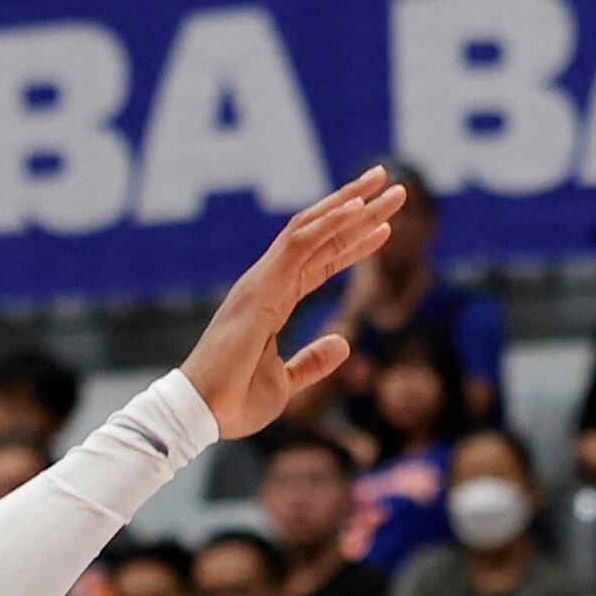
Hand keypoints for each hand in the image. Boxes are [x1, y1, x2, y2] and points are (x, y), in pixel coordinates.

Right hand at [179, 169, 411, 437]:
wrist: (203, 413)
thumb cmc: (235, 401)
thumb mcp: (286, 382)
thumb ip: (313, 362)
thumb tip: (343, 343)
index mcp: (273, 301)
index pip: (321, 262)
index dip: (354, 242)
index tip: (386, 226)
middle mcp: (267, 282)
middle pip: (320, 235)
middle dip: (357, 207)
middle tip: (392, 183)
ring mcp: (262, 281)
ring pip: (311, 228)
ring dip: (350, 203)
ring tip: (383, 181)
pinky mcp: (259, 288)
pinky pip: (298, 245)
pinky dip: (329, 223)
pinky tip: (357, 208)